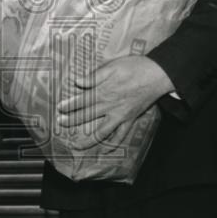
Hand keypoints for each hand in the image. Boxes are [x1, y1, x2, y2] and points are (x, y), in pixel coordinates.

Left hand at [56, 56, 174, 150]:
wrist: (157, 75)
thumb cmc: (134, 67)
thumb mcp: (112, 66)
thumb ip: (94, 76)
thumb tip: (78, 81)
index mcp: (104, 91)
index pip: (82, 100)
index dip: (70, 105)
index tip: (59, 109)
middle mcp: (110, 106)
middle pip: (88, 116)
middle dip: (73, 120)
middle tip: (60, 124)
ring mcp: (120, 115)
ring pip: (102, 132)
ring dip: (89, 140)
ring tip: (78, 146)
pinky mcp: (130, 119)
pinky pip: (121, 135)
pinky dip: (114, 144)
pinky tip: (106, 151)